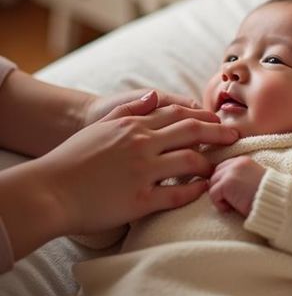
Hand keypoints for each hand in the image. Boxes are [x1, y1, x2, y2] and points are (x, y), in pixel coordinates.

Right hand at [0, 92, 238, 258]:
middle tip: (237, 137)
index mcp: (133, 125)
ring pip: (190, 161)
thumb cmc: (73, 158)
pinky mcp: (140, 199)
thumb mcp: (101, 125)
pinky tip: (205, 189)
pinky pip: (177, 193)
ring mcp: (142, 172)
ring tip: (220, 167)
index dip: (204, 118)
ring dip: (210, 163)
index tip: (219, 122)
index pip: (178, 114)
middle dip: (219, 134)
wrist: (51, 190)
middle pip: (191, 133)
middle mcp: (141, 144)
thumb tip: (155, 95)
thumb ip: (131, 109)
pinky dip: (196, 190)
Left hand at [209, 156, 264, 216]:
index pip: (223, 168)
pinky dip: (220, 205)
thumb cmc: (268, 197)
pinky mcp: (226, 183)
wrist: (277, 202)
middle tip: (233, 201)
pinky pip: (213, 194)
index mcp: (243, 161)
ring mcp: (230, 172)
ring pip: (212, 184)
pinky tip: (232, 209)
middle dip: (220, 189)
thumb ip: (240, 177)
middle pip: (215, 175)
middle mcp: (236, 163)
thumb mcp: (254, 181)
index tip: (233, 195)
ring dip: (220, 197)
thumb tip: (222, 185)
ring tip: (233, 205)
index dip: (224, 183)